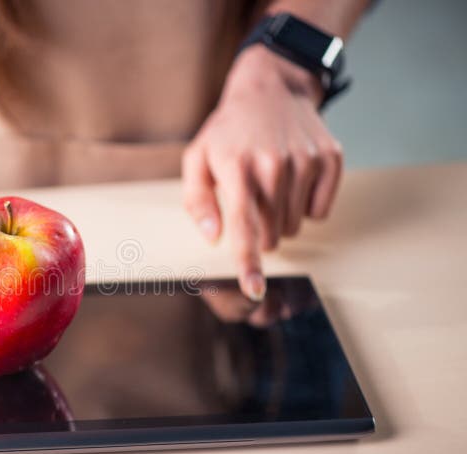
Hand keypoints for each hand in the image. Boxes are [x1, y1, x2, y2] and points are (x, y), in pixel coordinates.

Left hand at [182, 45, 342, 299]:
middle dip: (261, 232)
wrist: (270, 88)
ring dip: (282, 217)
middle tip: (252, 203)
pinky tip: (294, 179)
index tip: (254, 289)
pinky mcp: (330, 158)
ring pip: (296, 226)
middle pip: (272, 234)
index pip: (243, 226)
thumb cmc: (227, 131)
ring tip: (271, 185)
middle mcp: (273, 164)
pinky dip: (307, 204)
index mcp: (236, 167)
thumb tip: (212, 236)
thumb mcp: (197, 159)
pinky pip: (320, 210)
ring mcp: (306, 160)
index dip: (248, 262)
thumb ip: (197, 200)